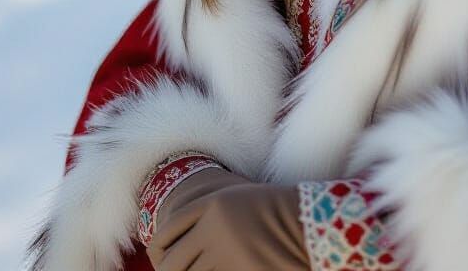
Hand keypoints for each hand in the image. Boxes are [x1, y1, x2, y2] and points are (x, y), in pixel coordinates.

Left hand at [146, 170, 307, 270]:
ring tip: (199, 270)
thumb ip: (207, 216)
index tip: (160, 257)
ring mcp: (225, 253)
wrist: (309, 223)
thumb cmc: (273, 212)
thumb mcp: (238, 202)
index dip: (157, 248)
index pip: (167, 230)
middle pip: (170, 261)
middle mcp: (214, 227)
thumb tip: (168, 247)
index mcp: (213, 204)